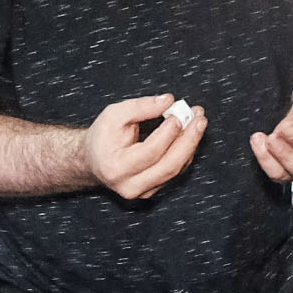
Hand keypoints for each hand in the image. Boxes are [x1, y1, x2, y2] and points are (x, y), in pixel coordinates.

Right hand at [84, 92, 203, 200]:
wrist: (93, 161)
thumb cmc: (102, 137)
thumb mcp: (114, 114)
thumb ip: (141, 106)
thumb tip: (169, 101)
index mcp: (116, 168)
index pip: (150, 151)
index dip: (168, 132)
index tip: (178, 112)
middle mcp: (130, 185)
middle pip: (169, 166)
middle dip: (188, 140)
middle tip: (199, 118)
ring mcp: (143, 192)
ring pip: (175, 170)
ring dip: (191, 144)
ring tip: (198, 121)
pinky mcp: (152, 191)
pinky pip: (175, 172)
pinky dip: (185, 152)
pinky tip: (190, 134)